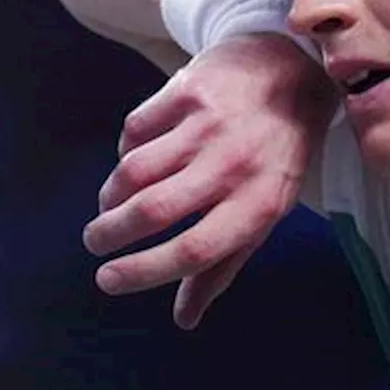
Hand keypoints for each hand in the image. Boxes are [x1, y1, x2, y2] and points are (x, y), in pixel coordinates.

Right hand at [84, 34, 337, 328]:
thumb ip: (223, 266)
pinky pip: (135, 130)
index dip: (142, 272)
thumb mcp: (266, 212)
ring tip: (107, 208)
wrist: (294, 69)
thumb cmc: (277, 155)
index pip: (192, 251)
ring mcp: (208, 125)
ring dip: (110, 196)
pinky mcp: (187, 90)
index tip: (107, 280)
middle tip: (95, 242)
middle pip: (154, 210)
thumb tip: (184, 319)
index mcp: (258, 205)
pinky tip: (130, 162)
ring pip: (135, 169)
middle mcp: (233, 165)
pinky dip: (125, 152)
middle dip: (109, 233)